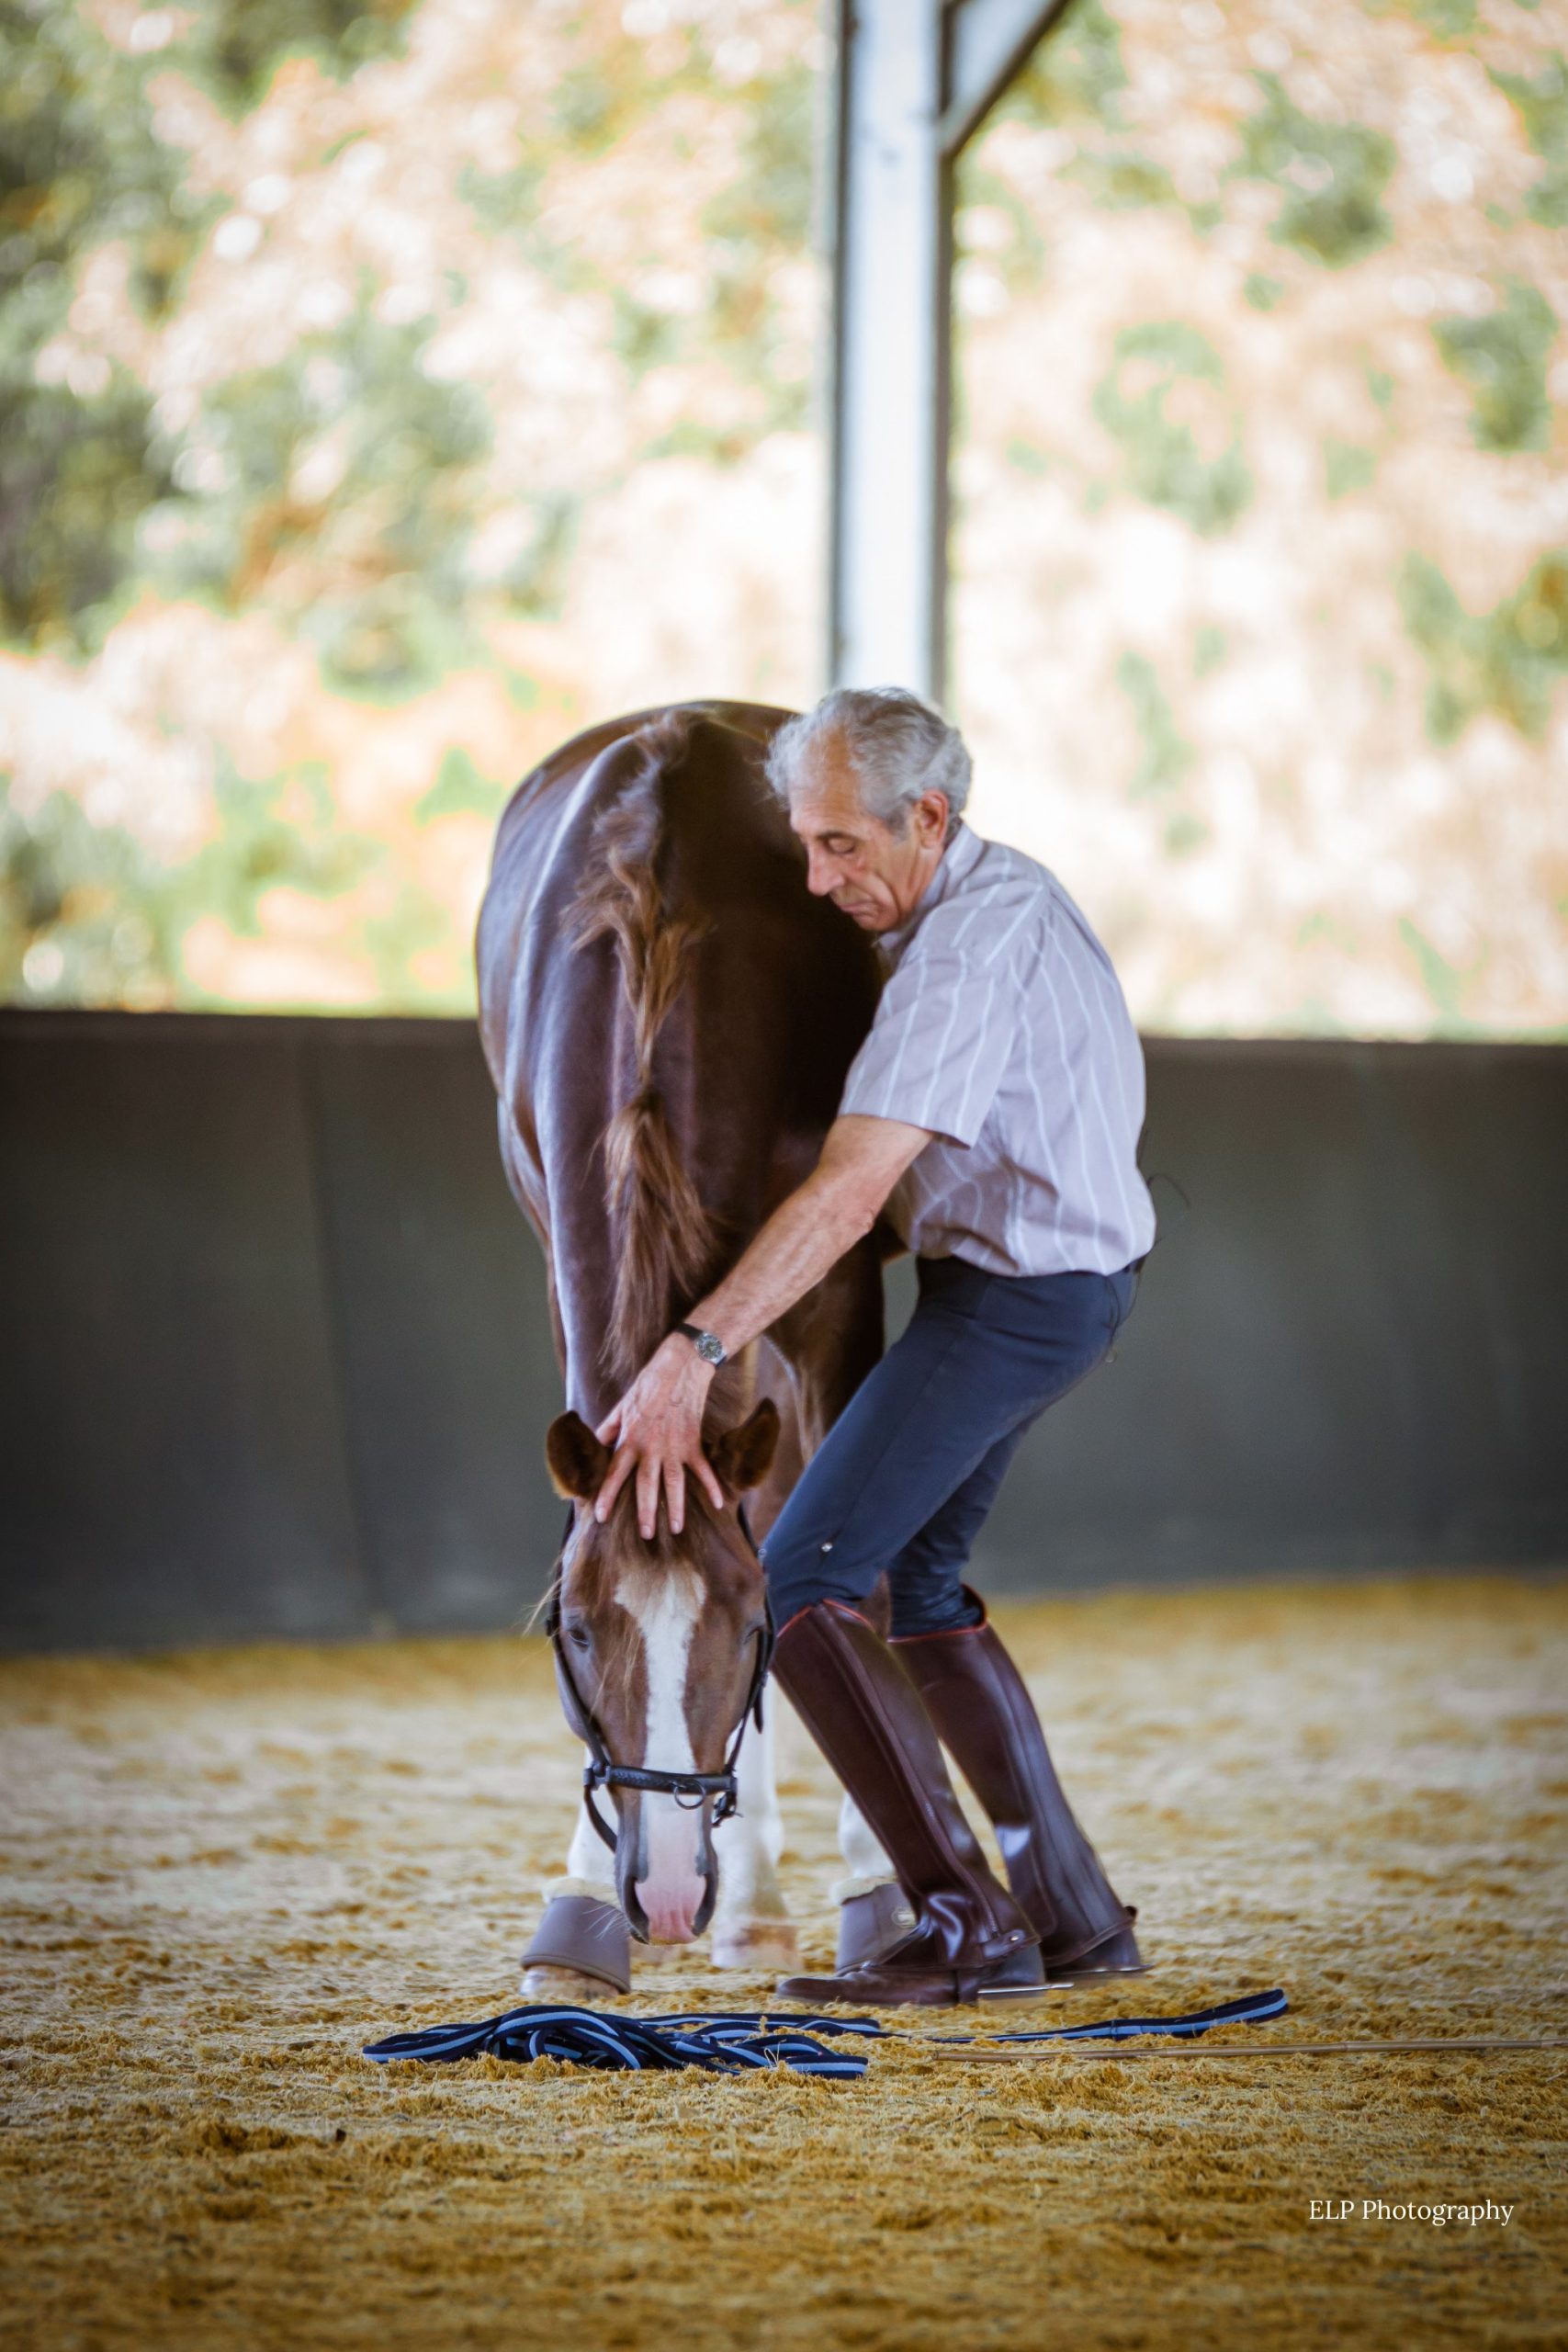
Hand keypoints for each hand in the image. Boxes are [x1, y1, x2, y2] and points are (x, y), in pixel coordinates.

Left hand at [593, 1335, 726, 1538]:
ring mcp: (675, 1446)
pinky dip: (711, 1485)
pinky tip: (717, 1503)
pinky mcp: (694, 1441)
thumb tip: (597, 1442)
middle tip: (646, 1535)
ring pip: (675, 1483)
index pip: (616, 1472)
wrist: (679, 1366)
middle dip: (645, 1512)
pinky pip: (703, 1468)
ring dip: (677, 1507)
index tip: (602, 1515)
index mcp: (631, 1438)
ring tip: (676, 1528)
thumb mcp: (622, 1405)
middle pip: (647, 1486)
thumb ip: (609, 1427)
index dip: (608, 1494)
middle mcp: (652, 1446)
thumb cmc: (648, 1384)